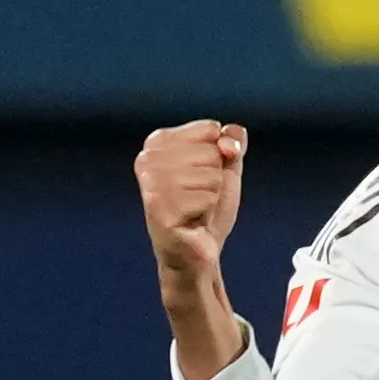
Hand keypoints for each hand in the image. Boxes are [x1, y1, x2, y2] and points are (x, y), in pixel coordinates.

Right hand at [138, 119, 250, 379]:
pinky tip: (192, 222)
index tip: (202, 177)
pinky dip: (207, 212)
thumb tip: (229, 142)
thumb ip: (232, 142)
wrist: (198, 250)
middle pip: (211, 152)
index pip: (211, 129)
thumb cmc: (207, 207)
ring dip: (211, 197)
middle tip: (198, 199)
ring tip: (195, 210)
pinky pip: (207, 197)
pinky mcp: (160, 209)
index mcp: (157, 142)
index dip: (220, 156)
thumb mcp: (225, 168)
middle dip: (215, 179)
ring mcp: (151, 184)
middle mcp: (147, 159)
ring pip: (211, 175)